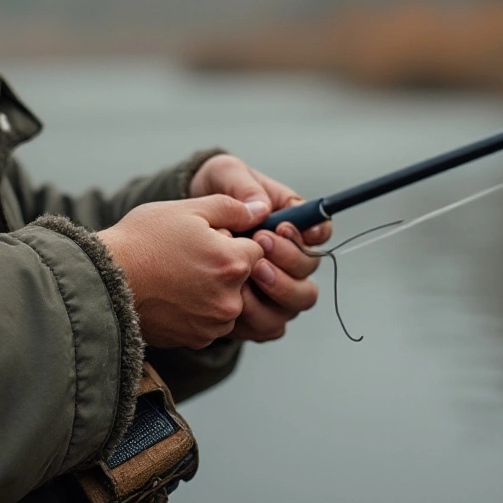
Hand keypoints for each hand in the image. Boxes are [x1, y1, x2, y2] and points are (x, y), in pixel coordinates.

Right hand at [97, 195, 266, 349]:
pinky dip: (197, 310)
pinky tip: (172, 295)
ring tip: (177, 276)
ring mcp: (213, 325)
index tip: (205, 238)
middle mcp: (229, 300)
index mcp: (232, 263)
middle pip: (243, 277)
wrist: (102, 283)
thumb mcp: (186, 210)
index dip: (231, 239)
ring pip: (228, 300)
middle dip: (224, 266)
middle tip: (187, 257)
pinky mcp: (197, 340)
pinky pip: (210, 321)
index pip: (256, 248)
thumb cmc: (140, 241)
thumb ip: (232, 208)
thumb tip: (262, 210)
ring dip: (213, 290)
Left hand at [189, 154, 333, 342]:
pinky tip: (233, 298)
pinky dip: (254, 316)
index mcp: (294, 225)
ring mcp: (277, 293)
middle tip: (260, 243)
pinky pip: (268, 327)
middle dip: (289, 260)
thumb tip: (262, 208)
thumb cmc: (214, 194)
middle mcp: (292, 262)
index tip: (283, 225)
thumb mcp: (225, 175)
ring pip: (294, 305)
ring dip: (276, 289)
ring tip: (250, 271)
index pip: (320, 232)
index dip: (311, 232)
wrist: (183, 229)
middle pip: (310, 272)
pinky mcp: (257, 317)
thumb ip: (243, 186)